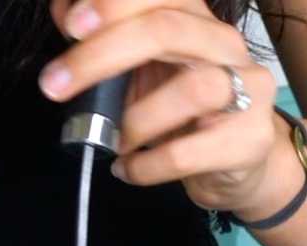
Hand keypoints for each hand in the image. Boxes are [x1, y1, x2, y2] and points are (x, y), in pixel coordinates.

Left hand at [42, 0, 284, 214]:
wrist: (236, 165)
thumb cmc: (180, 113)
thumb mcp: (140, 71)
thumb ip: (105, 42)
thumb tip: (64, 15)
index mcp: (195, 18)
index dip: (112, 5)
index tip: (70, 26)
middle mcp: (225, 44)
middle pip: (167, 30)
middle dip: (101, 55)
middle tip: (55, 85)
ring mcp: (248, 89)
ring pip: (191, 92)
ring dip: (134, 121)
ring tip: (111, 141)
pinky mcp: (251, 140)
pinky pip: (187, 152)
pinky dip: (146, 165)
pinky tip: (127, 169)